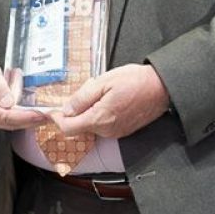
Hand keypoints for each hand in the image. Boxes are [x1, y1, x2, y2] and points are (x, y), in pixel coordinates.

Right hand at [0, 51, 46, 129]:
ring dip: (27, 117)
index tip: (40, 115)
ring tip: (44, 112)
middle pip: (8, 123)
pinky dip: (20, 115)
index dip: (24, 116)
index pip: (4, 115)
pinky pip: (6, 120)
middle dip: (30, 120)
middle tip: (50, 115)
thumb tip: (8, 101)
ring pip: (9, 123)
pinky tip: (31, 111)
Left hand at [49, 64, 169, 138]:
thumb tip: (66, 110)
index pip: (68, 128)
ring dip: (88, 112)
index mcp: (100, 119)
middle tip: (84, 91)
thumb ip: (82, 97)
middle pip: (79, 127)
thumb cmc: (135, 81)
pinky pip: (103, 125)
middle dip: (75, 111)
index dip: (57, 119)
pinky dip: (99, 114)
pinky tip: (108, 99)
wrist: (162, 87)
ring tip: (100, 92)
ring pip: (91, 126)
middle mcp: (107, 131)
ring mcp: (116, 133)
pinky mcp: (123, 130)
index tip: (52, 110)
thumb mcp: (104, 81)